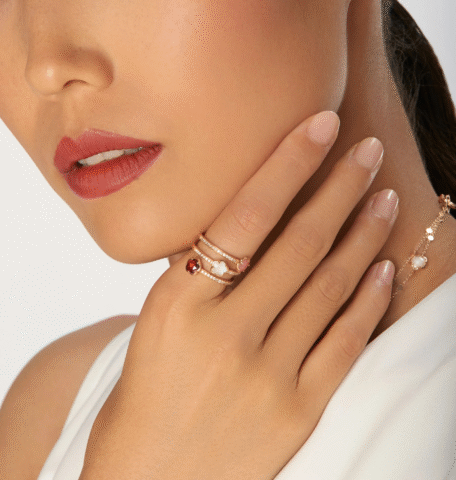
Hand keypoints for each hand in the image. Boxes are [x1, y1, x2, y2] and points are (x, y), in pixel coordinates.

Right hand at [79, 111, 397, 479]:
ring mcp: (265, 375)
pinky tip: (385, 268)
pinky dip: (368, 301)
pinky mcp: (296, 411)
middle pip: (300, 243)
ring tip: (384, 198)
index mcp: (179, 303)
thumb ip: (201, 271)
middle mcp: (225, 334)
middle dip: (341, 187)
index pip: (246, 214)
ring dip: (364, 235)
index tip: (322, 124)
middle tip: (369, 150)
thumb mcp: (158, 319)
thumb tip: (257, 212)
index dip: (288, 163)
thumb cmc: (149, 387)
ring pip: (330, 286)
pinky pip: (344, 343)